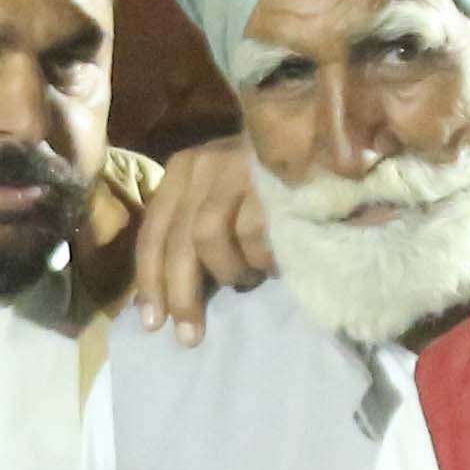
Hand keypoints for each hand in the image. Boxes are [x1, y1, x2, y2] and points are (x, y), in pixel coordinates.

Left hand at [126, 137, 273, 334]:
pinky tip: (274, 263)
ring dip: (228, 272)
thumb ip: (191, 227)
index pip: (153, 232)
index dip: (149, 281)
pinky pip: (253, 236)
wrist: (320, 134)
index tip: (153, 322)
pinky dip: (260, 260)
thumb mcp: (218, 192)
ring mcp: (235, 169)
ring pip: (209, 240)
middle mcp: (202, 165)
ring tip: (248, 281)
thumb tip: (167, 288)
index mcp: (182, 170)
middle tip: (190, 335)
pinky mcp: (268, 179)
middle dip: (181, 294)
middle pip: (178, 242)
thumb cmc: (264, 175)